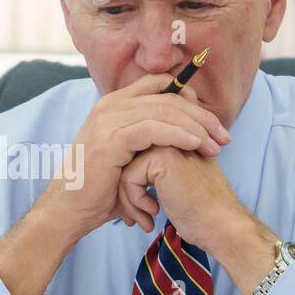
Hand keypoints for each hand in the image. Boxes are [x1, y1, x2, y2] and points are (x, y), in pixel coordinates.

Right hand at [39, 73, 230, 241]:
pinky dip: (179, 135)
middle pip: (168, 96)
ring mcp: (108, 119)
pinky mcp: (111, 138)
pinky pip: (154, 128)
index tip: (212, 122)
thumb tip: (181, 137)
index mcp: (113, 105)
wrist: (69, 210)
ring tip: (216, 146)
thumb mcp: (126, 158)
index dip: (190, 97)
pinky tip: (196, 145)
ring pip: (164, 110)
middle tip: (225, 136)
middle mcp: (109, 106)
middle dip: (201, 116)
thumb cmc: (99, 189)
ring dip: (196, 127)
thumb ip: (148, 141)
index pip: (159, 84)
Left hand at [117, 146, 279, 292]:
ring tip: (144, 219)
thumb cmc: (202, 212)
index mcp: (176, 137)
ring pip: (124, 168)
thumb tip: (124, 174)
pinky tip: (153, 212)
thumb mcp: (176, 183)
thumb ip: (155, 170)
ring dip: (129, 200)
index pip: (135, 155)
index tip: (143, 210)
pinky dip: (135, 201)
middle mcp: (172, 134)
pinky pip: (128, 177)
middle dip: (127, 192)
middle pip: (127, 160)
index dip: (133, 186)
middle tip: (137, 217)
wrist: (222, 225)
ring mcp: (168, 143)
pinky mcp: (162, 157)